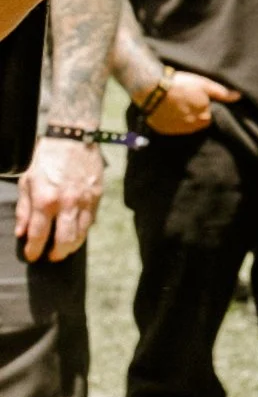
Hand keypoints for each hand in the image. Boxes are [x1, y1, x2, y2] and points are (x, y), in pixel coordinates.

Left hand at [14, 137, 102, 261]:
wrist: (73, 139)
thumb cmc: (46, 159)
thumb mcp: (27, 182)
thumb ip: (24, 210)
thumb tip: (22, 233)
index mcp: (45, 200)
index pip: (39, 235)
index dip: (34, 250)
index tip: (32, 256)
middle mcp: (67, 204)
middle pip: (64, 241)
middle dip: (56, 254)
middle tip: (51, 257)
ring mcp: (85, 201)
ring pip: (81, 234)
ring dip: (71, 246)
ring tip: (64, 249)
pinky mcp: (97, 196)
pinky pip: (91, 221)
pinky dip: (83, 230)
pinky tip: (76, 231)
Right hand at [143, 69, 240, 135]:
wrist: (152, 89)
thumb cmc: (182, 85)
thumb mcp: (204, 85)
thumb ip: (222, 93)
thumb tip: (239, 97)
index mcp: (204, 118)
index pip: (208, 117)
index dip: (204, 108)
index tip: (197, 100)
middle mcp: (191, 128)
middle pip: (196, 123)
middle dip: (194, 115)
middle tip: (186, 102)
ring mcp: (176, 130)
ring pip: (184, 127)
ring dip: (182, 119)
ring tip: (176, 106)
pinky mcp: (162, 130)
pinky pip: (170, 128)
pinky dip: (170, 122)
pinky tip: (167, 111)